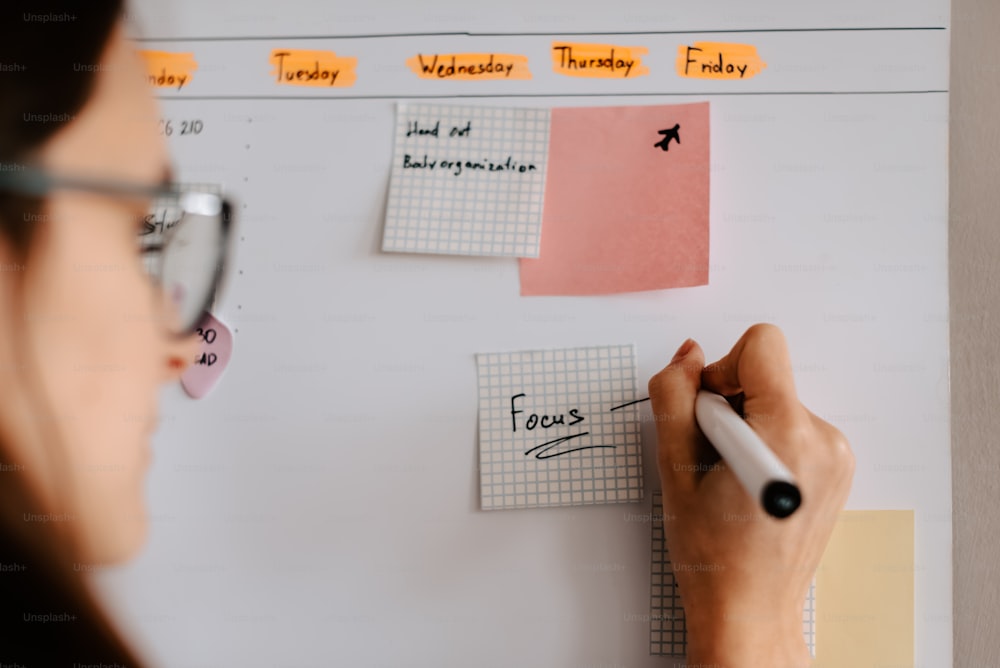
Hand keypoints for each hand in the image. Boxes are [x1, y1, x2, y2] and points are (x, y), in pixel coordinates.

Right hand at [647, 324, 853, 667]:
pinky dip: (765, 441)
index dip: (722, 368)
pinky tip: (749, 483)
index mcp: (787, 434)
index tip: (707, 410)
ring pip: (776, 401)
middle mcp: (823, 440)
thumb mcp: (674, 469)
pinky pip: (791, 425)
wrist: (749, 610)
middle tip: (711, 459)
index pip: (762, 346)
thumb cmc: (713, 554)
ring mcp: (836, 455)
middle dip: (730, 404)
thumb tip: (688, 356)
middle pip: (767, 376)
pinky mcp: (837, 467)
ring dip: (745, 425)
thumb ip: (674, 398)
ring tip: (729, 478)